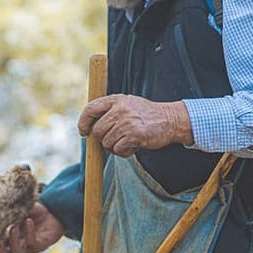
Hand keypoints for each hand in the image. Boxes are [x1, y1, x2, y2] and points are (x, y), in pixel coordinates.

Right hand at [0, 203, 63, 252]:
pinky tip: (28, 221)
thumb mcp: (20, 210)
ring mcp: (28, 246)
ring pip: (17, 252)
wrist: (53, 214)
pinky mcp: (40, 245)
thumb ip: (10, 210)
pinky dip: (28, 232)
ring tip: (14, 227)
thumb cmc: (34, 212)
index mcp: (9, 238)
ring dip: (13, 239)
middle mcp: (17, 245)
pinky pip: (31, 242)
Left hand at [77, 94, 192, 156]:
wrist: (170, 120)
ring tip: (127, 142)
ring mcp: (126, 122)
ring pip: (106, 143)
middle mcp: (119, 109)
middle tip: (116, 139)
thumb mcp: (127, 104)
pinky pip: (118, 149)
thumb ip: (109, 110)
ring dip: (114, 147)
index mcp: (115, 100)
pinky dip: (124, 152)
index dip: (83, 122)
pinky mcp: (134, 135)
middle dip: (103, 139)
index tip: (83, 131)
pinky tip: (133, 147)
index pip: (90, 109)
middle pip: (97, 131)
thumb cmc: (146, 115)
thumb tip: (89, 125)